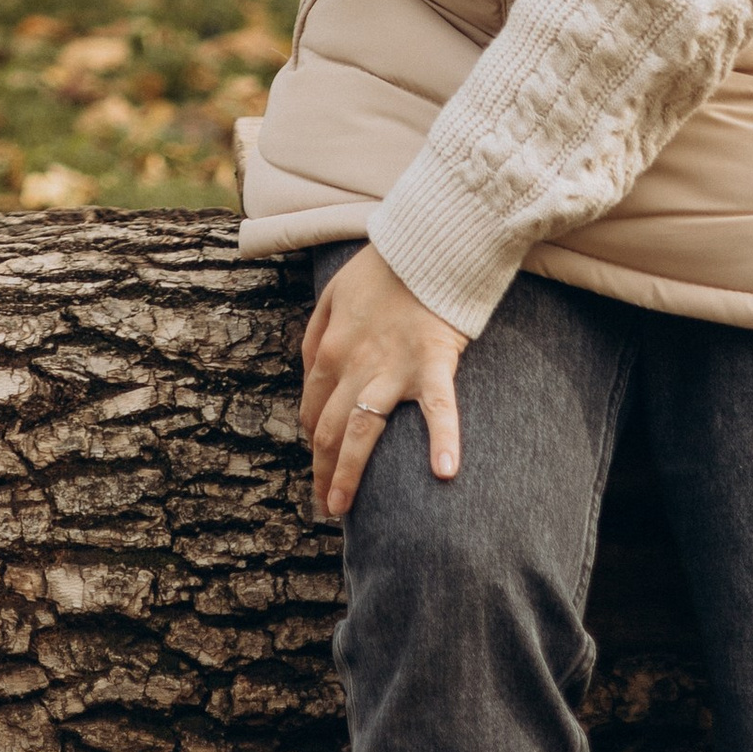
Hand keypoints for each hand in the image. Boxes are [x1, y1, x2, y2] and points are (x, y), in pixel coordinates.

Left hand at [301, 241, 470, 513]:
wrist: (425, 243)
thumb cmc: (380, 269)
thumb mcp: (332, 294)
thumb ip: (316, 334)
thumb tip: (308, 375)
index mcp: (329, 349)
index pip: (313, 409)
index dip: (313, 442)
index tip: (318, 467)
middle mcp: (353, 365)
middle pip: (330, 429)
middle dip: (323, 470)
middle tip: (325, 506)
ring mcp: (392, 368)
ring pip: (362, 431)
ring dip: (349, 473)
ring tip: (341, 508)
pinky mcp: (433, 363)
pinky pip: (438, 408)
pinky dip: (443, 440)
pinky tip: (444, 474)